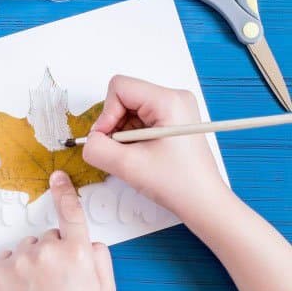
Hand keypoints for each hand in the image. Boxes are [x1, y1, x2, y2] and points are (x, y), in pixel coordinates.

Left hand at [0, 171, 115, 290]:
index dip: (65, 192)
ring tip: (37, 290)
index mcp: (77, 253)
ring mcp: (21, 259)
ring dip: (32, 261)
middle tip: (56, 280)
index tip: (57, 177)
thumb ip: (100, 261)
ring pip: (28, 248)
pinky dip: (13, 270)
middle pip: (49, 237)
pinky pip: (8, 259)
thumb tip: (89, 244)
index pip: (71, 212)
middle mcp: (48, 250)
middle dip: (53, 252)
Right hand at [82, 75, 227, 216]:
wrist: (203, 203)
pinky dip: (132, 137)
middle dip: (115, 125)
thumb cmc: (178, 184)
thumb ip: (96, 148)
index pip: (119, 88)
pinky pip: (138, 120)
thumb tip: (88, 141)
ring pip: (129, 110)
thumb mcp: (127, 166)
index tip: (110, 139)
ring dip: (123, 133)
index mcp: (168, 100)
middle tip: (122, 151)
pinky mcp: (171, 121)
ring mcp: (174, 109)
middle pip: (124, 98)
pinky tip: (142, 154)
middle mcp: (173, 98)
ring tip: (136, 155)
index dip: (107, 114)